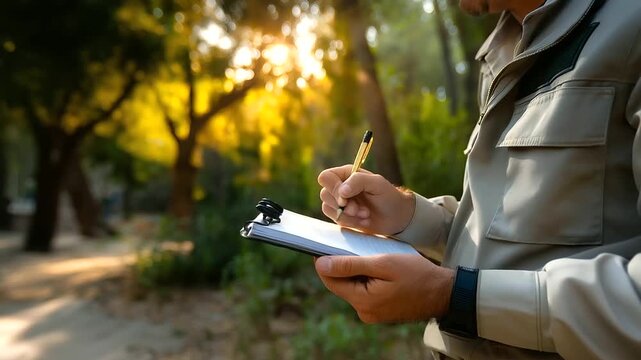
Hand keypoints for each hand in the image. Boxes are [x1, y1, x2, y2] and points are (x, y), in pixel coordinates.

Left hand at [314, 254, 453, 322]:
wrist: (444, 292)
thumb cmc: (417, 274)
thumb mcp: (383, 263)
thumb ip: (350, 264)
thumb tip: (320, 264)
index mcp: (362, 301)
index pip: (330, 280)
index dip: (324, 261)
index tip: (323, 243)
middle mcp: (364, 312)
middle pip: (340, 284)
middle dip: (342, 265)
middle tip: (350, 244)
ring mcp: (372, 313)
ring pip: (353, 287)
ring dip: (356, 270)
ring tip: (368, 254)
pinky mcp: (380, 311)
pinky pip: (365, 292)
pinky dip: (366, 278)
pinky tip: (377, 266)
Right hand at [317, 165, 414, 234]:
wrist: (396, 217)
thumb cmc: (388, 196)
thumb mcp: (377, 183)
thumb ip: (358, 181)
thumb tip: (341, 191)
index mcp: (346, 174)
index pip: (326, 177)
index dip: (333, 189)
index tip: (345, 199)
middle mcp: (340, 187)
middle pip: (324, 194)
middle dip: (343, 205)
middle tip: (359, 210)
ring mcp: (340, 202)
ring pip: (328, 208)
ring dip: (348, 215)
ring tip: (365, 215)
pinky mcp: (342, 216)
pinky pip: (336, 220)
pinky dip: (350, 222)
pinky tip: (364, 220)